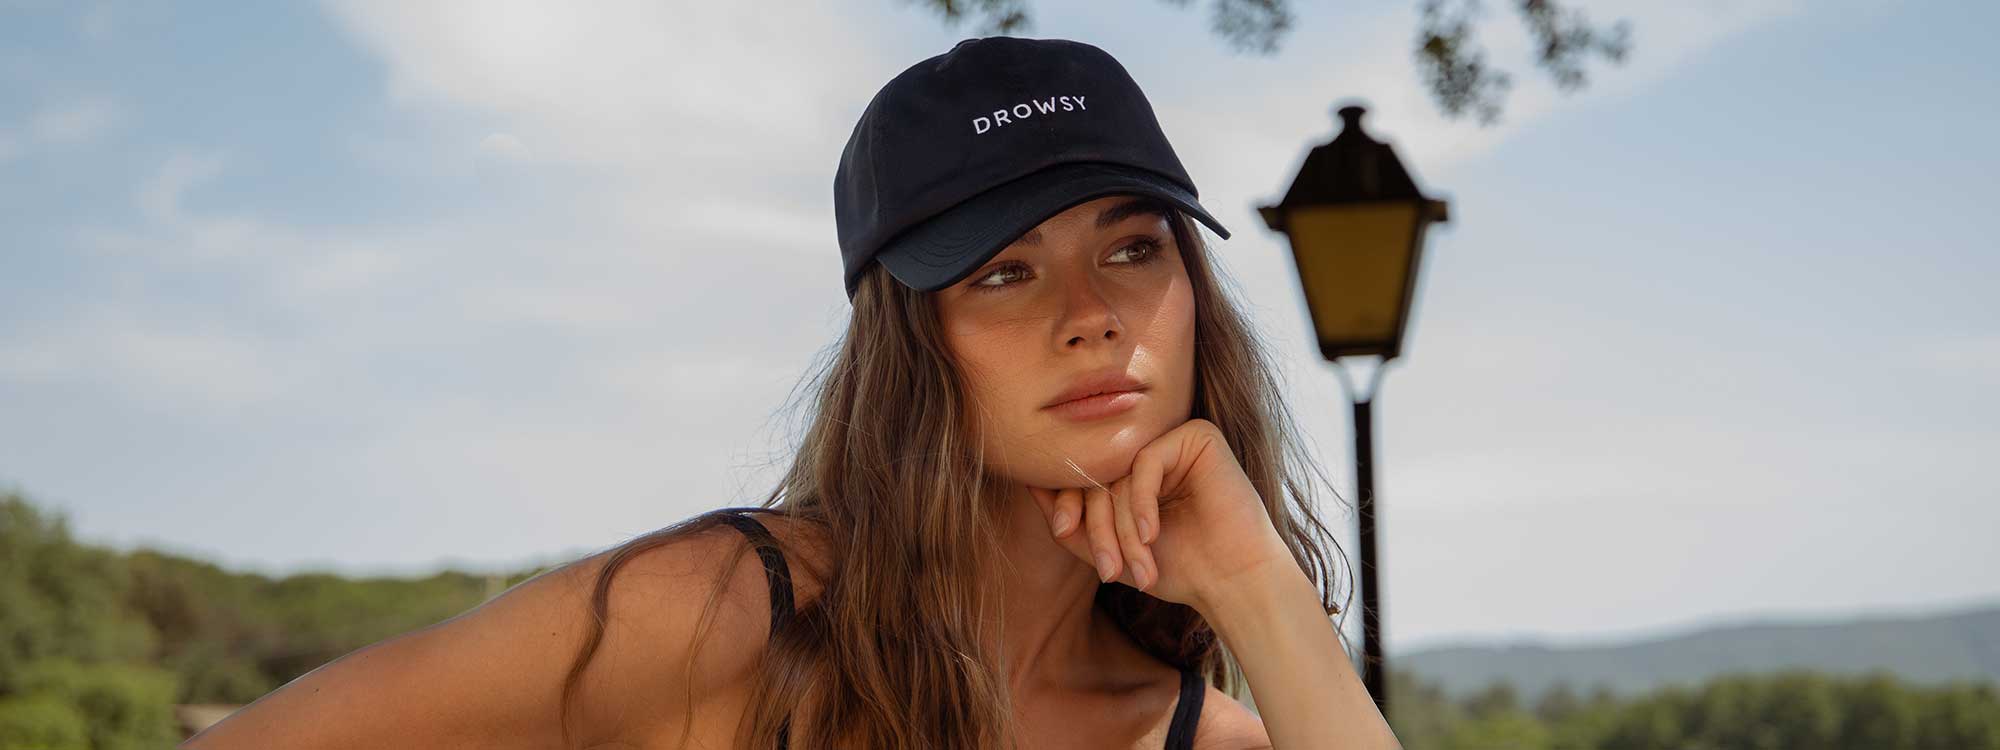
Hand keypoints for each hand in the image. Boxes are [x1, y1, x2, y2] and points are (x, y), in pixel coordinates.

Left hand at [1026, 418, 1295, 613]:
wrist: (1235, 582)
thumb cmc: (1178, 569)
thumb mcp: (1110, 549)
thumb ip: (1072, 522)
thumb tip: (1029, 486)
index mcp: (1132, 468)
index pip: (1084, 472)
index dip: (1068, 499)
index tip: (1065, 531)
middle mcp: (1151, 447)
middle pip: (1099, 471)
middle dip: (1098, 524)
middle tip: (1108, 569)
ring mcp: (1174, 438)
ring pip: (1121, 471)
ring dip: (1122, 526)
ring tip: (1134, 568)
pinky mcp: (1197, 435)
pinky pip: (1146, 461)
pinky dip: (1142, 503)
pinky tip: (1153, 536)